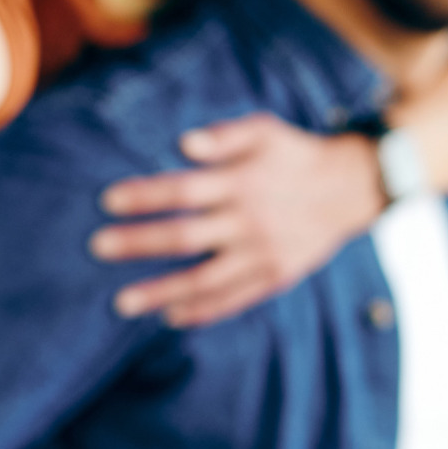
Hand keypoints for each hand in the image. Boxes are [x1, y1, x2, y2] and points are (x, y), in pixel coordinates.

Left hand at [89, 113, 386, 326]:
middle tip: (97, 247)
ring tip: (121, 304)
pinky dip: (202, 310)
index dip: (145, 196)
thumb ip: (224, 136)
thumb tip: (183, 143)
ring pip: (205, 279)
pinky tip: (170, 316)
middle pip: (186, 237)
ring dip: (161, 292)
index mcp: (242, 182)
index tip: (107, 201)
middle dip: (139, 244)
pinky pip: (233, 299)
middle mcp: (250, 221)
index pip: (184, 190)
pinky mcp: (275, 277)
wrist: (350, 189)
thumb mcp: (265, 131)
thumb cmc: (294, 154)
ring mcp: (263, 254)